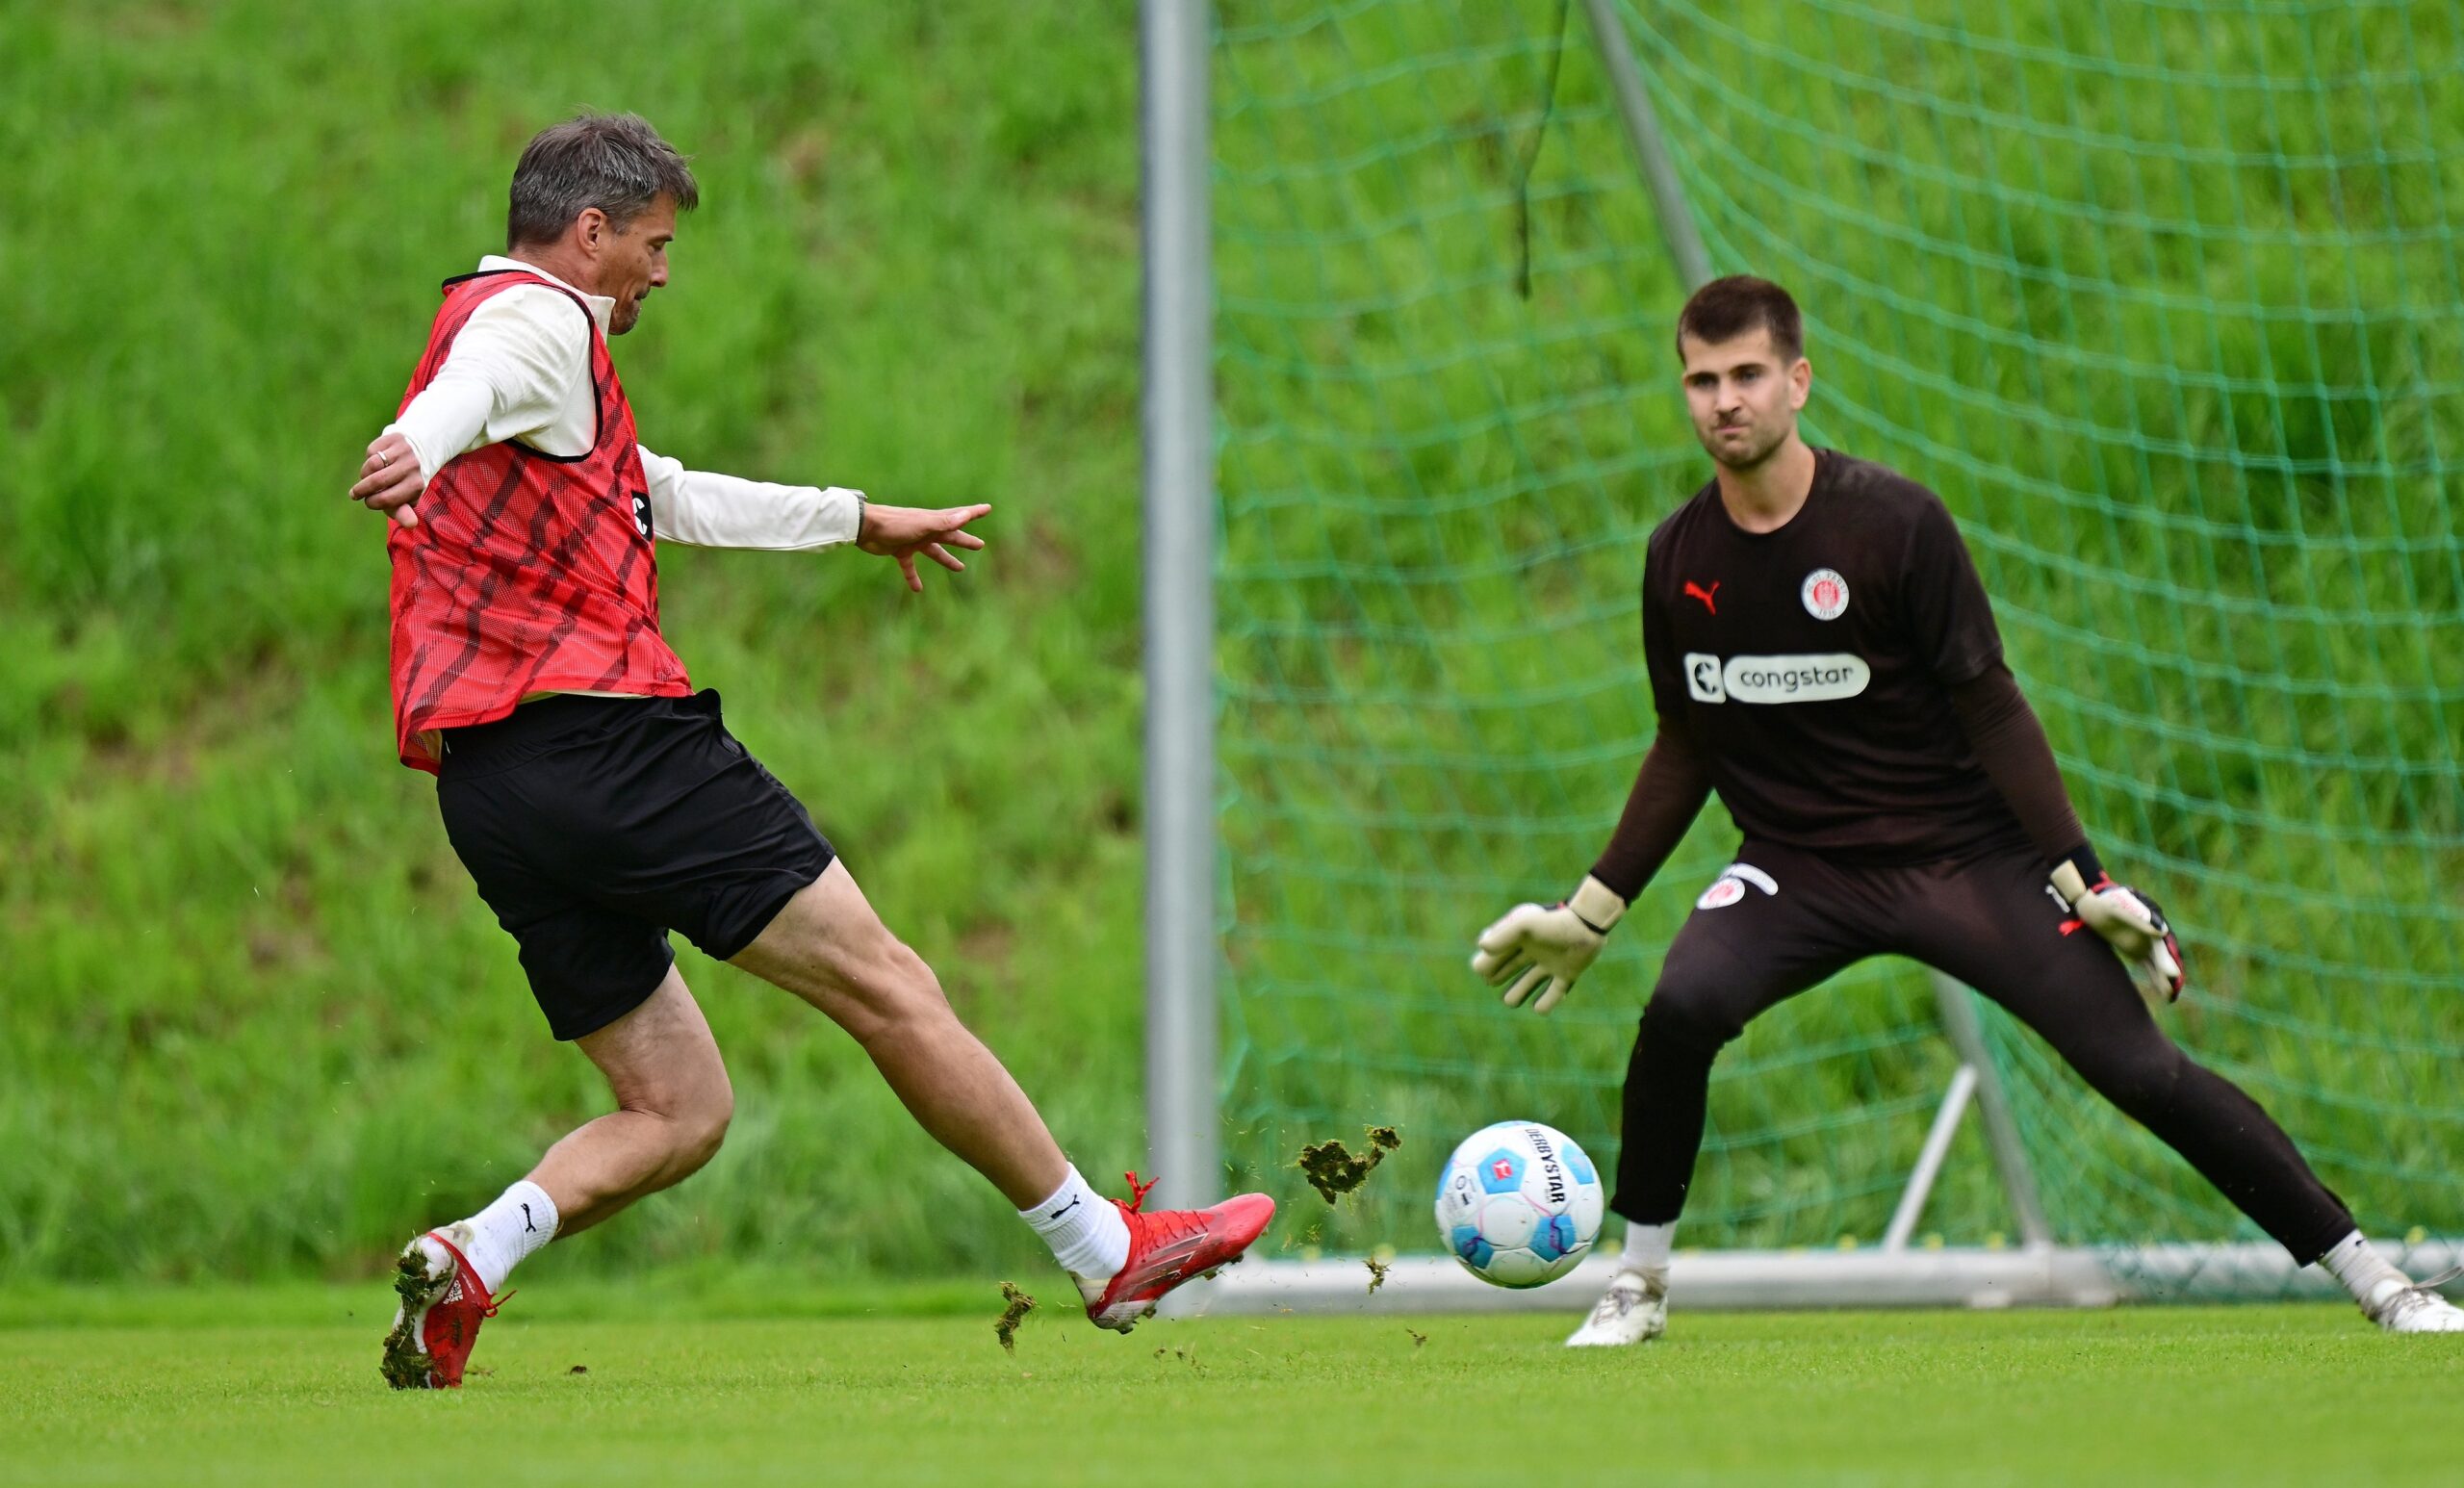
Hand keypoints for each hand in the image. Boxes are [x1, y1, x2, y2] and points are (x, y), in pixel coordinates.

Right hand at [350, 432, 424, 527]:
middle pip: (376, 481)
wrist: (422, 448)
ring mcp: (403, 451)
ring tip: (364, 479)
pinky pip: (372, 450)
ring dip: (364, 474)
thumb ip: (403, 511)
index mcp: (417, 485)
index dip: (372, 502)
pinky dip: (369, 458)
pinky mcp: (394, 438)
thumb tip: (411, 524)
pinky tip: (375, 463)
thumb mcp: (409, 496)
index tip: (369, 502)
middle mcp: (411, 467)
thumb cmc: (410, 479)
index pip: (387, 498)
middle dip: (361, 490)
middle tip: (355, 494)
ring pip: (372, 464)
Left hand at [855, 501, 990, 592]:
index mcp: (934, 521)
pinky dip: (914, 577)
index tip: (987, 509)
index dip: (973, 513)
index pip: (958, 516)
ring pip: (934, 552)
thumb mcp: (923, 524)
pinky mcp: (900, 551)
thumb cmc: (895, 523)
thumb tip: (966, 515)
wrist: (866, 527)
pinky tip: (918, 589)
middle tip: (979, 545)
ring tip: (960, 568)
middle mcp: (926, 530)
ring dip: (947, 559)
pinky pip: (910, 567)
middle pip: (950, 536)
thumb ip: (944, 522)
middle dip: (964, 541)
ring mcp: (913, 540)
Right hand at [1470, 875, 1626, 1014]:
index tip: (1485, 968)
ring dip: (1517, 993)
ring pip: (1527, 982)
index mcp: (1517, 938)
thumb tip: (1482, 947)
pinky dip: (1546, 1003)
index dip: (1485, 963)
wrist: (1588, 924)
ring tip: (1510, 1000)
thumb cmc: (1553, 921)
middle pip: (1506, 968)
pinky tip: (1538, 1008)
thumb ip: (1502, 935)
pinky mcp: (1566, 974)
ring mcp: (1549, 964)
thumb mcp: (1525, 924)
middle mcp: (1531, 951)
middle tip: (1491, 981)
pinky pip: (1553, 993)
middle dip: (1495, 976)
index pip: (1493, 954)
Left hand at [2051, 857, 2183, 1003]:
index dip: (2167, 957)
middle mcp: (2152, 933)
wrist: (2092, 903)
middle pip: (2163, 955)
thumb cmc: (2106, 902)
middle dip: (2169, 970)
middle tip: (2174, 984)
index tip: (2172, 972)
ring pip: (2158, 963)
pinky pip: (2150, 966)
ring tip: (2171, 995)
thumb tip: (2161, 932)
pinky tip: (2164, 993)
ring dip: (2165, 978)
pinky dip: (2157, 978)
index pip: (2162, 942)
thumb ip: (2138, 918)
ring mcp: (2146, 943)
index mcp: (2152, 921)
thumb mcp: (2118, 907)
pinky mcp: (2137, 951)